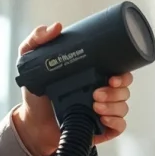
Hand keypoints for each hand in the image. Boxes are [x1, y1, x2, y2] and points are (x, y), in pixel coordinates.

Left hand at [12, 23, 134, 155]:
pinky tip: (101, 119)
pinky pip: (120, 125)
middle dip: (118, 90)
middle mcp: (100, 90)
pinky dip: (115, 122)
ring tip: (94, 106)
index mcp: (91, 74)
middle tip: (97, 92)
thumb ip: (36, 40)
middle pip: (124, 87)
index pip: (117, 69)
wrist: (31, 123)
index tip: (112, 76)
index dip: (122, 72)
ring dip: (114, 106)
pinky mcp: (101, 129)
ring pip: (123, 106)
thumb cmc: (35, 93)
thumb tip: (56, 27)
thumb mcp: (30, 62)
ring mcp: (102, 110)